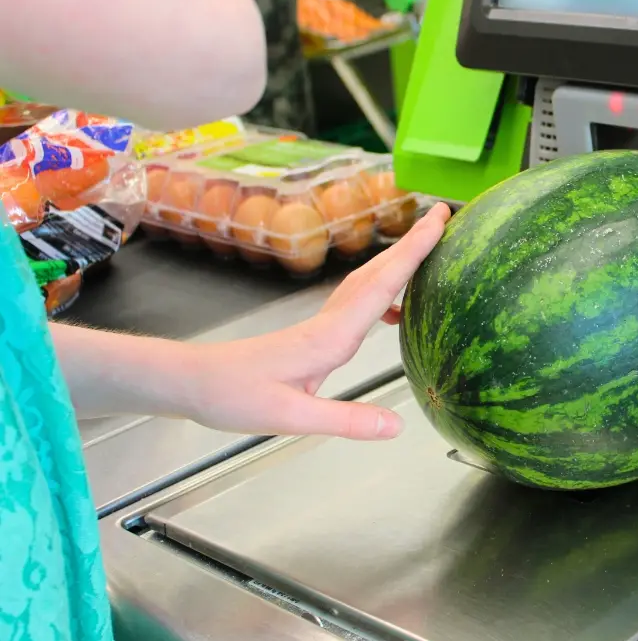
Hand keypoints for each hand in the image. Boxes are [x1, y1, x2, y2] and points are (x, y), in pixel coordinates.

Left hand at [181, 202, 450, 439]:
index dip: (414, 252)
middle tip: (443, 216)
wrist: (190, 383)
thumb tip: (399, 425)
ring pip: (367, 284)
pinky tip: (397, 312)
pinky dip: (384, 294)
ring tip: (430, 251)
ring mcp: (320, 326)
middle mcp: (329, 323)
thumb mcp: (290, 418)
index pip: (382, 286)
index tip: (439, 221)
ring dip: (399, 264)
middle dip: (413, 243)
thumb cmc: (232, 396)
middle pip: (378, 273)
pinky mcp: (314, 335)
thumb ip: (345, 421)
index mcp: (330, 336)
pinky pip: (359, 304)